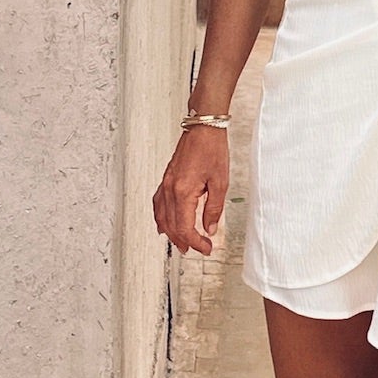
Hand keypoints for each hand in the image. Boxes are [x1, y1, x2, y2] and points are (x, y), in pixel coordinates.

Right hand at [153, 125, 229, 256]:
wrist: (203, 129)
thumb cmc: (212, 150)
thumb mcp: (220, 183)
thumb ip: (214, 209)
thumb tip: (209, 228)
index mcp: (183, 191)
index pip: (184, 227)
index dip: (195, 242)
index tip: (206, 247)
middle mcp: (170, 189)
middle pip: (171, 225)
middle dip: (184, 241)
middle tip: (198, 249)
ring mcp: (165, 184)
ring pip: (161, 217)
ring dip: (171, 233)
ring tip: (181, 243)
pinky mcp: (166, 179)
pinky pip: (158, 204)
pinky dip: (160, 218)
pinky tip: (163, 224)